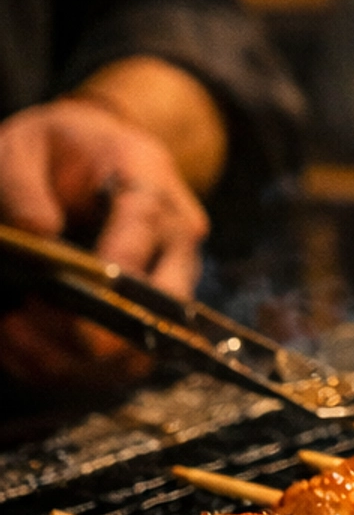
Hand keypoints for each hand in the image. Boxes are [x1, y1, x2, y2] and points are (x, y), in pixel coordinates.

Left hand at [0, 97, 208, 390]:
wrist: (95, 154)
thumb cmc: (61, 148)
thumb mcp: (27, 145)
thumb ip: (22, 184)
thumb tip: (38, 233)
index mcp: (151, 186)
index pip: (146, 233)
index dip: (107, 275)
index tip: (50, 295)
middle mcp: (176, 243)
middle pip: (162, 311)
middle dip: (94, 333)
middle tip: (28, 317)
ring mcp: (167, 285)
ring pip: (140, 354)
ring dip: (71, 361)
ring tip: (12, 331)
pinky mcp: (148, 316)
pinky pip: (117, 367)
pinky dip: (63, 369)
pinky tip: (18, 343)